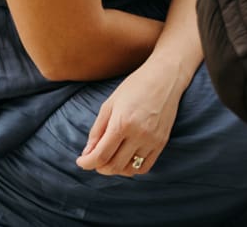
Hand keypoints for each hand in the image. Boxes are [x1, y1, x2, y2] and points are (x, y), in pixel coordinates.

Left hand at [76, 60, 179, 176]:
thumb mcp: (109, 104)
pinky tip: (126, 158)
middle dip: (99, 167)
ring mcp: (152, 140)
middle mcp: (138, 134)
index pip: (100, 156)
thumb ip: (97, 130)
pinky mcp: (162, 142)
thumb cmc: (135, 86)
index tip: (81, 161)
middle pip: (113, 166)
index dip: (86, 163)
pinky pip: (144, 167)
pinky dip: (132, 168)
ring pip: (128, 170)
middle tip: (95, 159)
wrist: (165, 77)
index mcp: (122, 123)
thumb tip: (87, 153)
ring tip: (111, 157)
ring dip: (115, 168)